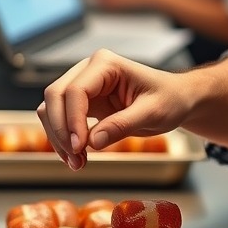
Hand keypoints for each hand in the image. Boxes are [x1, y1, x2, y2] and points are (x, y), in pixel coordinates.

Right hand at [37, 49, 191, 169]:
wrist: (175, 101)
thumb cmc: (169, 99)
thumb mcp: (153, 113)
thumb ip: (123, 125)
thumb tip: (92, 142)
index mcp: (106, 64)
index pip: (76, 90)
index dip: (72, 120)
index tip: (80, 147)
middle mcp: (89, 70)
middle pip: (55, 96)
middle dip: (60, 130)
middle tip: (76, 159)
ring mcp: (83, 86)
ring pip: (52, 109)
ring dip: (58, 138)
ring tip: (77, 163)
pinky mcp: (82, 103)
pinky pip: (60, 120)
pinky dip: (62, 140)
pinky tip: (77, 158)